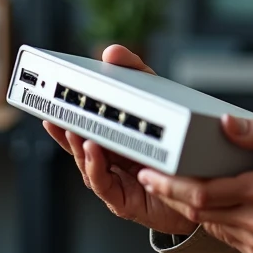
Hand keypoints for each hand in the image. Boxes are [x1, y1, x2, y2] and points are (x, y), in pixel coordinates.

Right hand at [42, 44, 197, 236]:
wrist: (205, 181)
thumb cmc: (176, 141)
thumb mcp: (156, 95)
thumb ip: (134, 71)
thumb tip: (111, 51)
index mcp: (109, 139)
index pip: (78, 127)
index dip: (61, 117)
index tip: (47, 103)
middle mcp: (108, 162)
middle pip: (77, 146)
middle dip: (63, 131)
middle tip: (52, 115)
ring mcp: (114, 181)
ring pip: (87, 165)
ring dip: (78, 147)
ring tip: (73, 129)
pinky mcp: (124, 200)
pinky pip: (103, 184)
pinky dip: (94, 166)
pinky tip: (94, 149)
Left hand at [136, 115, 252, 252]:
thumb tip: (225, 122)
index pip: (201, 191)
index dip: (170, 184)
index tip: (150, 172)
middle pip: (196, 210)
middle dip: (168, 194)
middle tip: (149, 178)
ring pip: (206, 223)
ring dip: (186, 207)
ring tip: (171, 186)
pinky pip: (222, 234)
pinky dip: (208, 218)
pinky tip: (204, 202)